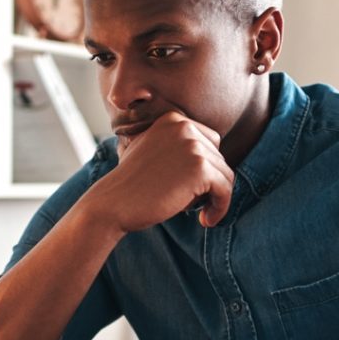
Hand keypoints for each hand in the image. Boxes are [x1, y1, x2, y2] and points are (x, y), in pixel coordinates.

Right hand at [92, 111, 234, 229]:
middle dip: (210, 183)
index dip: (205, 168)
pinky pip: (225, 189)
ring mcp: (193, 146)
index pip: (209, 142)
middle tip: (194, 204)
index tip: (195, 189)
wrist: (113, 203)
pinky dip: (220, 207)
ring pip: (225, 174)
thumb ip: (175, 147)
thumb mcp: (150, 152)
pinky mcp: (200, 168)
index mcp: (172, 119)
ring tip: (201, 214)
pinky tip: (205, 219)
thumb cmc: (129, 185)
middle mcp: (184, 126)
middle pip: (218, 158)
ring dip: (216, 197)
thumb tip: (209, 159)